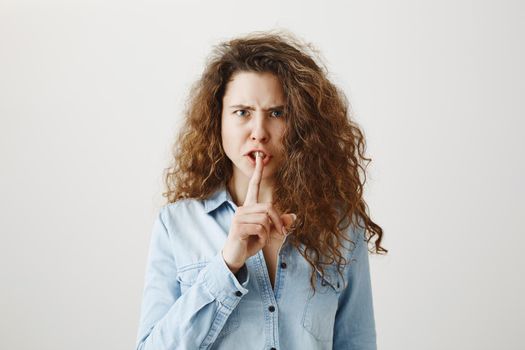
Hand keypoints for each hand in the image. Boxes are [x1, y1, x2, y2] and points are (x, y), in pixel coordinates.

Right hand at [222, 152, 295, 272]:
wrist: (235, 257)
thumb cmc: (250, 243)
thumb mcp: (268, 233)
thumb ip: (279, 224)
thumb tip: (293, 216)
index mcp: (249, 207)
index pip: (253, 186)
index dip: (257, 172)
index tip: (260, 158)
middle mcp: (242, 209)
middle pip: (268, 207)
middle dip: (278, 221)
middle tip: (281, 233)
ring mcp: (239, 217)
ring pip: (265, 219)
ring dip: (269, 232)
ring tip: (261, 239)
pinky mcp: (238, 227)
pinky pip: (261, 228)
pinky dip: (264, 238)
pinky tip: (256, 242)